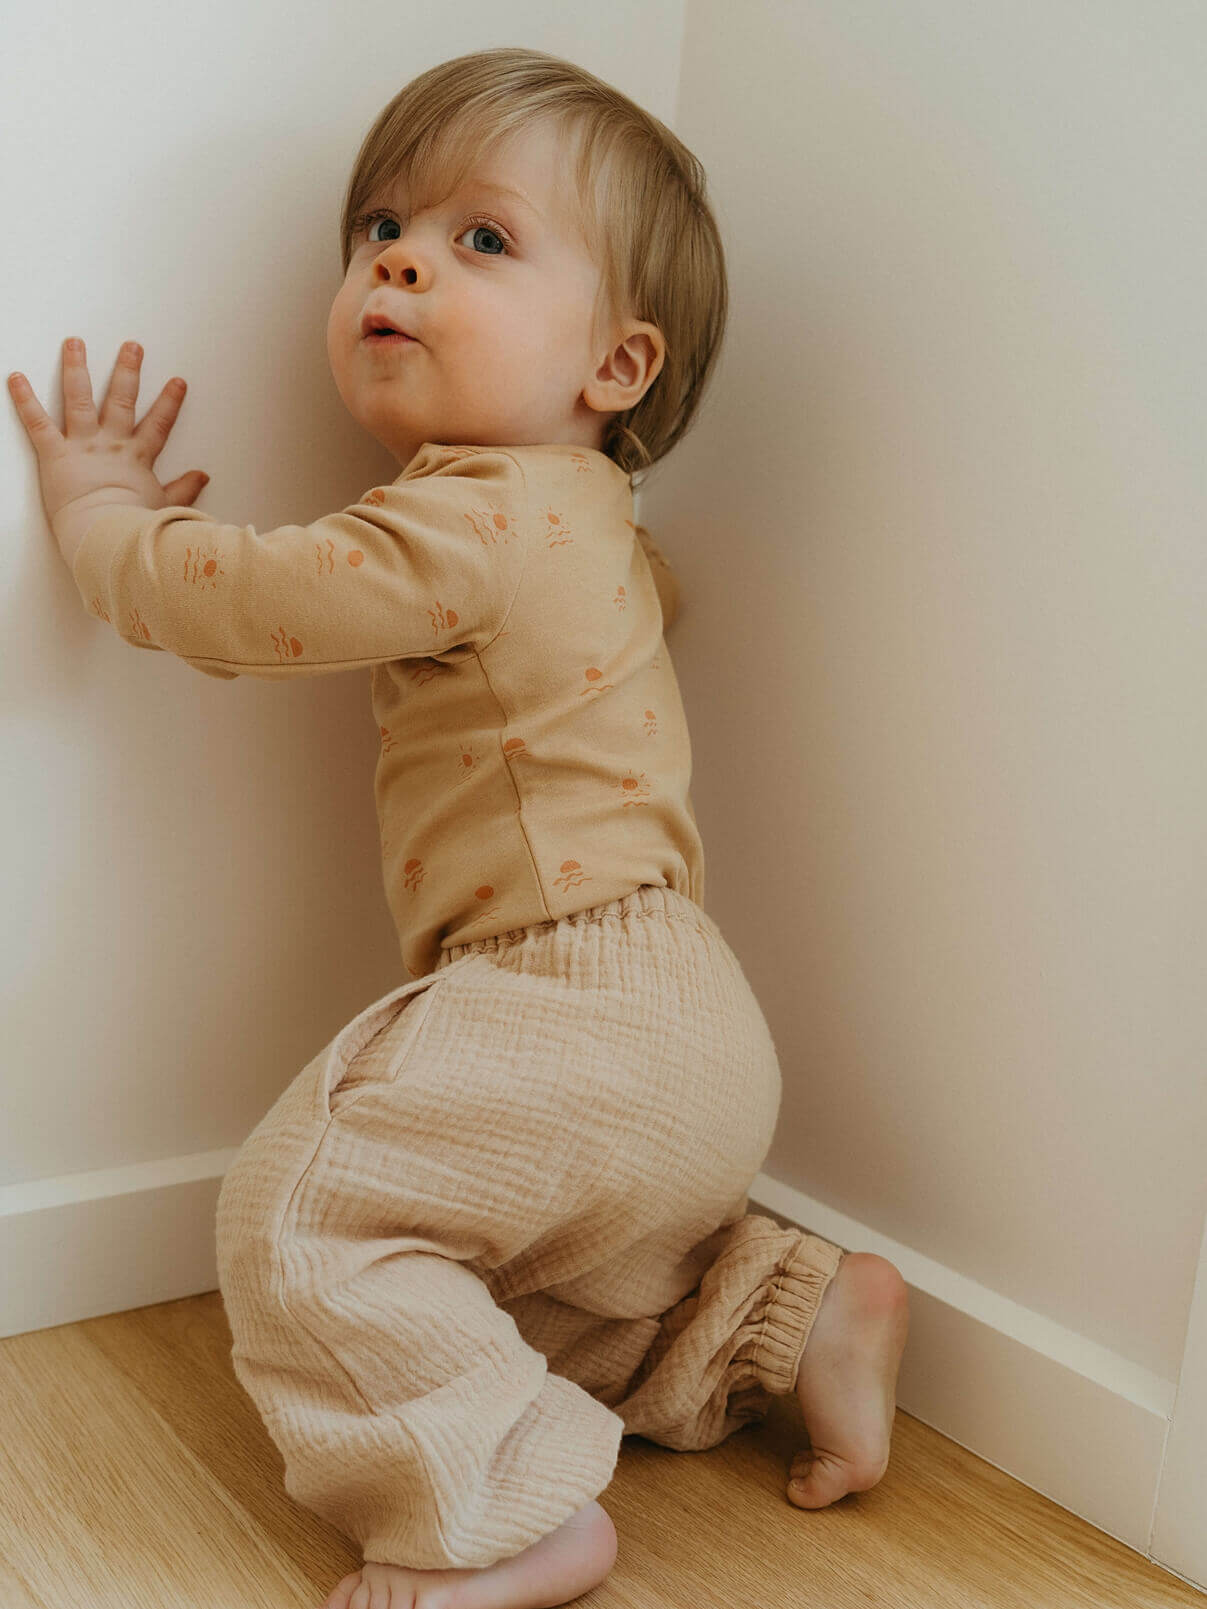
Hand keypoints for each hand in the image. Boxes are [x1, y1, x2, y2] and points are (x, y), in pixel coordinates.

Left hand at [7, 336, 210, 567]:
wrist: (108, 535)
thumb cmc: (134, 527)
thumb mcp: (166, 507)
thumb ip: (184, 489)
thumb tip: (202, 477)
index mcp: (137, 458)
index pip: (158, 424)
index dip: (169, 402)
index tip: (177, 382)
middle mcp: (111, 444)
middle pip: (121, 399)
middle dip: (127, 370)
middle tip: (131, 347)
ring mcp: (82, 445)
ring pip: (79, 398)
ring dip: (76, 368)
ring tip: (74, 344)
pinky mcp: (55, 454)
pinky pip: (37, 422)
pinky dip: (24, 399)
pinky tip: (15, 378)